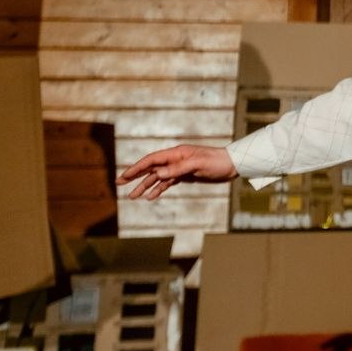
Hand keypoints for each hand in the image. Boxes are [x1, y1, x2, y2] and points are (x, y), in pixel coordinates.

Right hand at [116, 144, 237, 199]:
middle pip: (151, 168)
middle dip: (135, 175)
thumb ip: (177, 169)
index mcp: (176, 153)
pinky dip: (158, 189)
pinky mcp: (185, 176)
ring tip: (132, 196)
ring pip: (157, 178)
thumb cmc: (216, 162)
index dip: (137, 167)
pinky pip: (167, 183)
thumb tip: (158, 173)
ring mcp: (179, 168)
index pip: (152, 160)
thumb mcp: (197, 165)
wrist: (232, 165)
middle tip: (119, 183)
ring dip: (145, 186)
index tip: (124, 176)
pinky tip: (150, 197)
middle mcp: (175, 160)